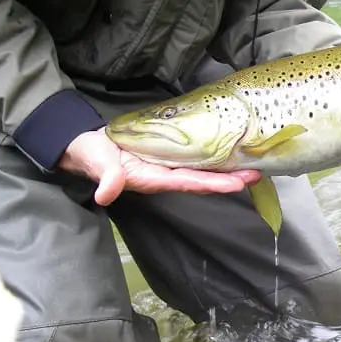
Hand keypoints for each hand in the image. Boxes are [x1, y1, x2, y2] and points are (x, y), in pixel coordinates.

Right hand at [58, 127, 260, 205]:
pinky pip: (194, 158)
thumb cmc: (91, 154)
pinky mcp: (166, 155)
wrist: (83, 147)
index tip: (237, 183)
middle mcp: (164, 176)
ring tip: (252, 164)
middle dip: (230, 178)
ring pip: (202, 170)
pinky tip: (229, 152)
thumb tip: (106, 194)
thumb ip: (106, 177)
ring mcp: (166, 166)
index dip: (213, 183)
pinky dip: (213, 156)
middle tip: (257, 172)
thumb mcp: (97, 163)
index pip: (188, 183)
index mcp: (152, 179)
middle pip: (203, 180)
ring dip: (227, 169)